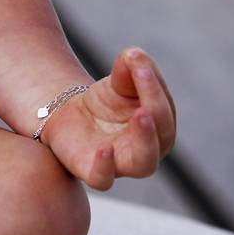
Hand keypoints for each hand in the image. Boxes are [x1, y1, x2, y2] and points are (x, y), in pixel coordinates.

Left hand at [38, 47, 176, 190]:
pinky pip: (104, 179)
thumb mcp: (119, 79)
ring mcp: (123, 164)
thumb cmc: (105, 101)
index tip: (138, 63)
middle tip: (146, 88)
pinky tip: (104, 149)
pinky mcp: (95, 172)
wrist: (68, 116)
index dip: (154, 86)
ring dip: (145, 141)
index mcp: (160, 127)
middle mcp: (148, 150)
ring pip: (143, 164)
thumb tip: (135, 55)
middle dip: (157, 112)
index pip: (164, 109)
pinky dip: (106, 167)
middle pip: (161, 137)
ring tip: (141, 116)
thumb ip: (131, 66)